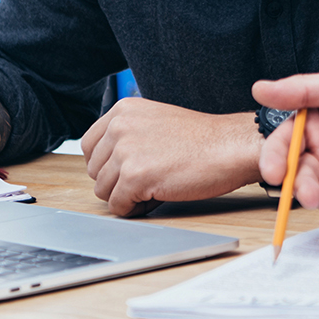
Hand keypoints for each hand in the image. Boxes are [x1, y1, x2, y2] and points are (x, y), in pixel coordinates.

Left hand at [80, 98, 263, 216]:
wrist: (230, 146)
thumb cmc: (202, 139)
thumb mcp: (156, 121)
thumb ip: (128, 134)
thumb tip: (104, 162)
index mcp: (123, 110)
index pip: (88, 146)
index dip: (107, 164)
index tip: (126, 168)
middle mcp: (119, 126)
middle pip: (94, 170)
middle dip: (117, 181)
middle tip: (148, 177)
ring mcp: (125, 151)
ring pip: (103, 191)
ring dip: (127, 195)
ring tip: (156, 184)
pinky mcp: (134, 176)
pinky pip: (119, 206)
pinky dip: (136, 208)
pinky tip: (159, 194)